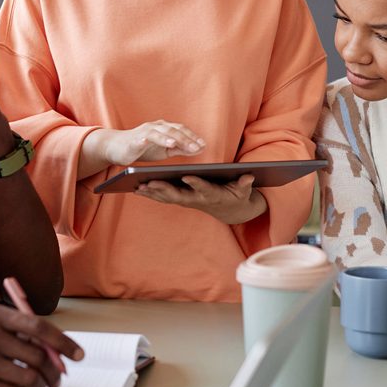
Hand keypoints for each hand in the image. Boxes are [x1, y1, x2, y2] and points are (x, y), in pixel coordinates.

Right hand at [85, 121, 205, 166]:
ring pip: (166, 132)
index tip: (204, 145)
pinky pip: (151, 137)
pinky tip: (170, 145)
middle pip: (176, 130)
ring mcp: (146, 130)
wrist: (115, 148)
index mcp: (163, 129)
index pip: (181, 130)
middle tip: (200, 146)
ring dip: (179, 139)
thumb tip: (198, 149)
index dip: (193, 137)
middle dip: (189, 139)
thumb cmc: (140, 148)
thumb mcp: (163, 151)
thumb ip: (179, 149)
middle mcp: (156, 126)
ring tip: (190, 146)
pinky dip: (162, 140)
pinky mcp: (138, 138)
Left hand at [134, 174, 265, 224]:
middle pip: (179, 195)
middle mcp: (197, 200)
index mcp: (213, 194)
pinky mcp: (182, 200)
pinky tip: (138, 188)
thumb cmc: (237, 196)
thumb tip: (249, 176)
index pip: (204, 188)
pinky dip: (152, 194)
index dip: (196, 183)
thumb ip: (244, 184)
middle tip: (149, 182)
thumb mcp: (244, 191)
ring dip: (153, 193)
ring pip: (168, 198)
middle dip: (164, 189)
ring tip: (137, 186)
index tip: (187, 176)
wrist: (231, 211)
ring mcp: (188, 201)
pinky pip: (164, 198)